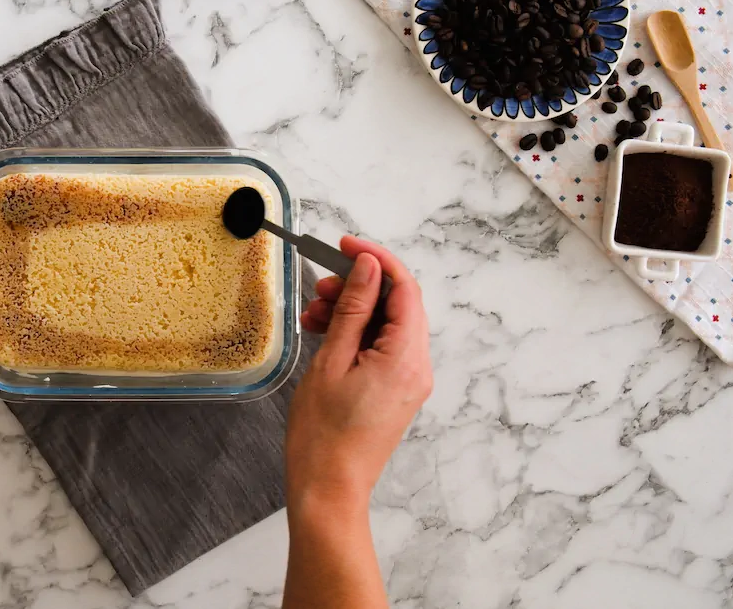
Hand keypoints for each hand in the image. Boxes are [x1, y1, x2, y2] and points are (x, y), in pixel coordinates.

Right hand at [288, 236, 432, 511]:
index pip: (404, 288)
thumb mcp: (332, 360)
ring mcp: (409, 379)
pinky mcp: (397, 389)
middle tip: (320, 287)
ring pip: (387, 324)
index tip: (345, 245)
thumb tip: (367, 268)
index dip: (375, 259)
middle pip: (397, 304)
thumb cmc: (323, 435)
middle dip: (358, 287)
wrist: (327, 487)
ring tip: (314, 315)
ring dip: (353, 310)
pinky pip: (382, 346)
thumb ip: (353, 309)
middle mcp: (417, 367)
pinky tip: (324, 333)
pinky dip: (356, 333)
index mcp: (406, 357)